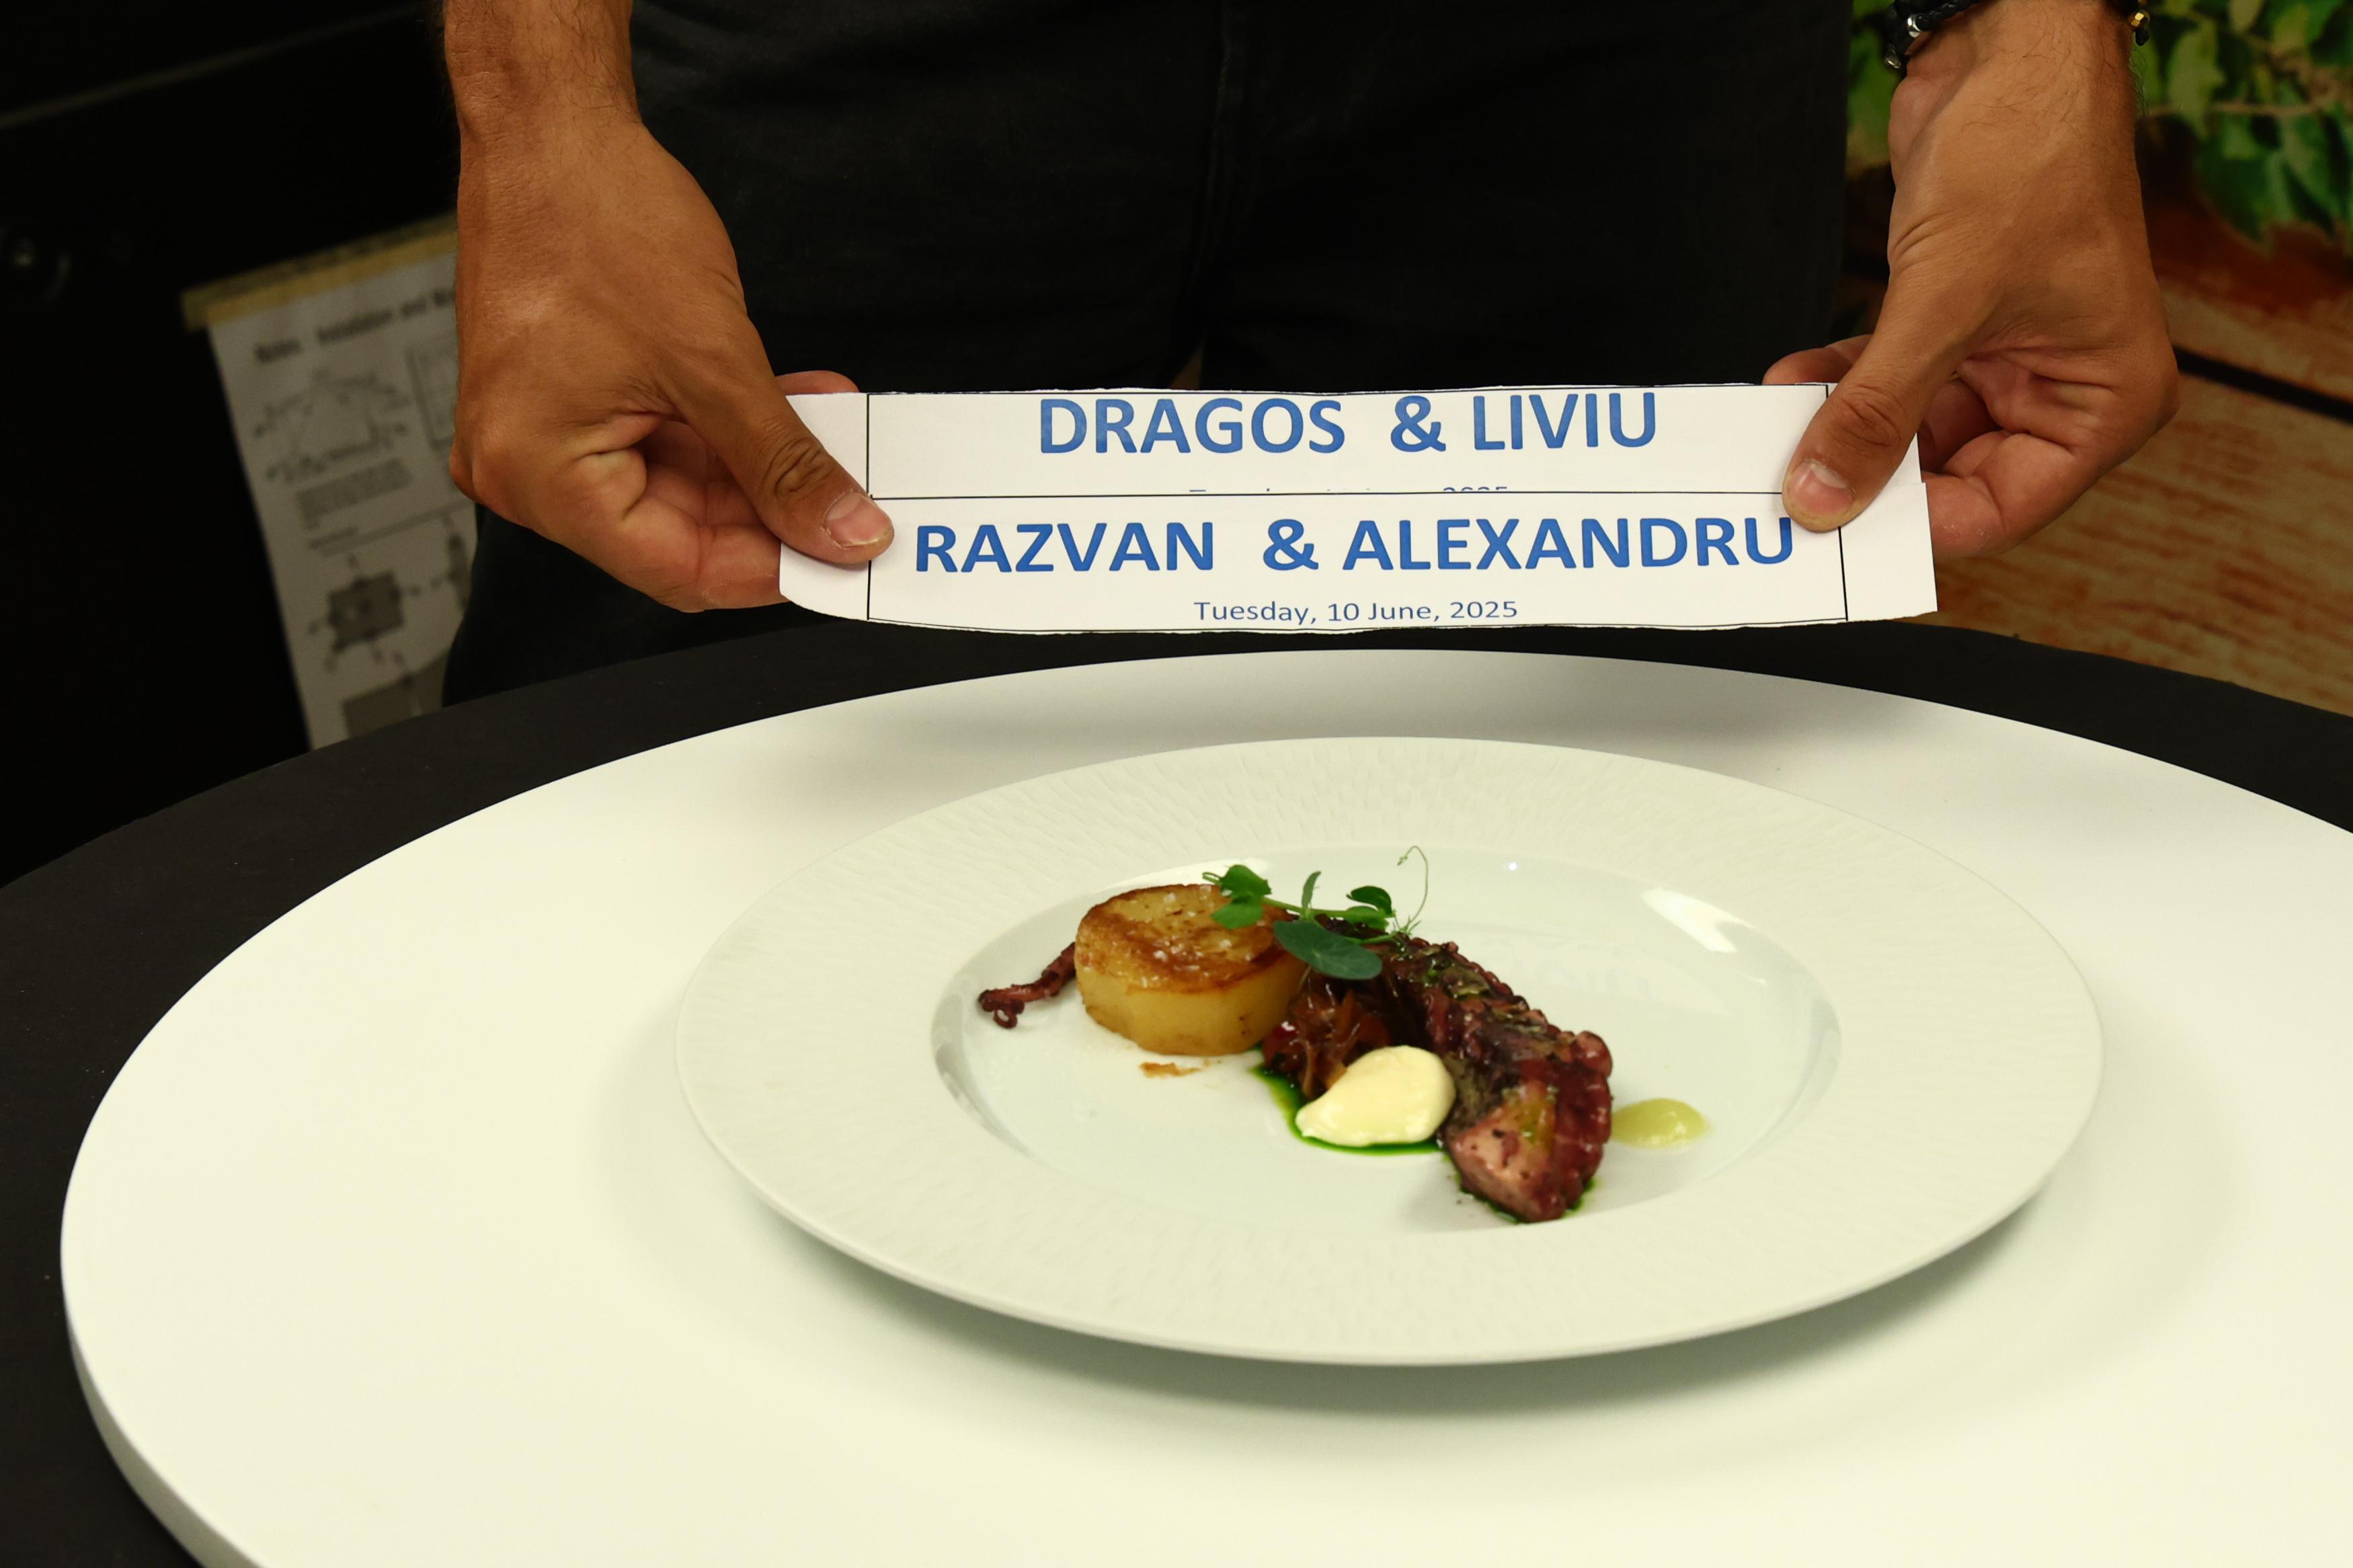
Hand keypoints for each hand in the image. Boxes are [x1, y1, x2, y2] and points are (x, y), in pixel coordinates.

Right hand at [448, 113, 890, 609]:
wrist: (551, 128)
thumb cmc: (592, 215)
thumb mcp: (713, 359)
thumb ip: (783, 463)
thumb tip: (840, 532)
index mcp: (539, 474)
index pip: (681, 570)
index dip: (775, 569)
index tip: (845, 555)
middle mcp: (527, 468)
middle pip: (681, 536)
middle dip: (774, 511)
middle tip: (853, 494)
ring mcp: (548, 435)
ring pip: (684, 488)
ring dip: (761, 465)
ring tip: (830, 432)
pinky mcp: (573, 402)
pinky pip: (665, 441)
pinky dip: (729, 431)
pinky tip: (790, 407)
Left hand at [1766, 0, 2177, 556]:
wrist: (2013, 53)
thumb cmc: (2030, 154)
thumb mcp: (1941, 302)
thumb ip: (1878, 410)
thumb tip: (1823, 496)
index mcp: (2104, 402)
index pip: (2000, 510)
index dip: (1913, 526)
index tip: (1834, 531)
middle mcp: (2062, 388)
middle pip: (1949, 478)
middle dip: (1866, 475)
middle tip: (1789, 490)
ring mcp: (2007, 356)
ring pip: (1910, 430)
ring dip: (1842, 429)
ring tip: (1776, 438)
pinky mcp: (1956, 321)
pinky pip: (1891, 379)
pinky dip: (1841, 383)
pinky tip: (1790, 387)